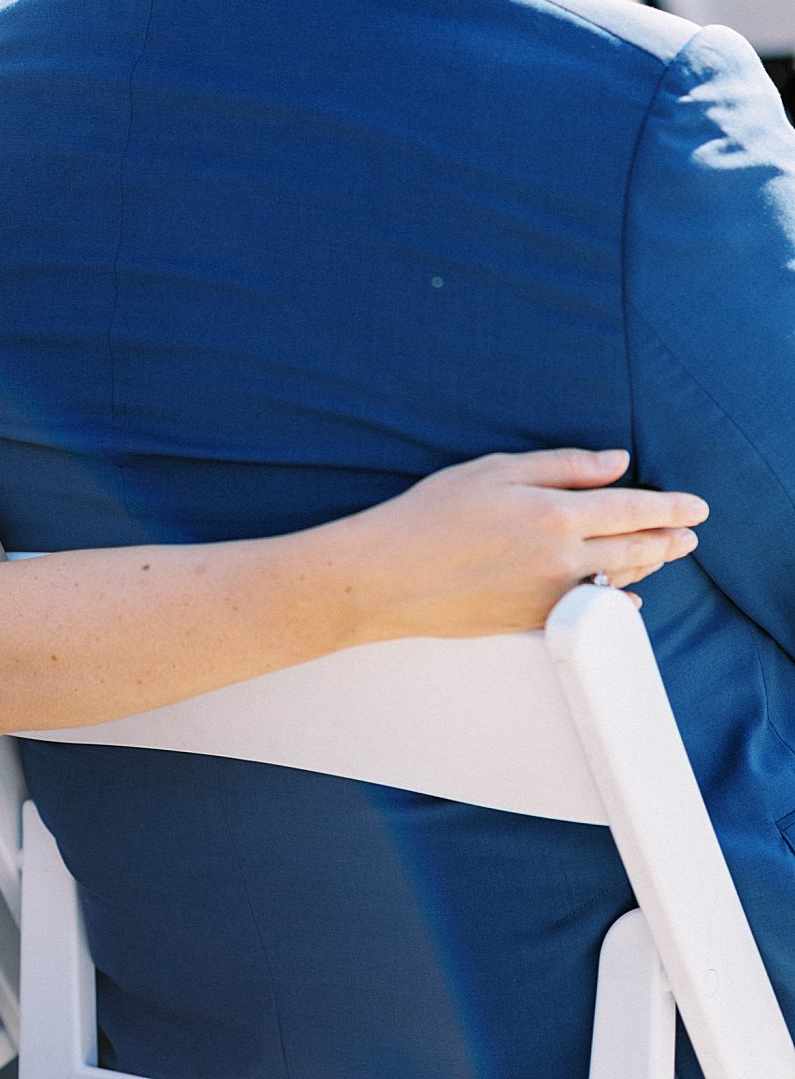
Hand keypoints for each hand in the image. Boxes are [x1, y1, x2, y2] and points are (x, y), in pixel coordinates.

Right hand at [335, 448, 706, 642]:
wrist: (388, 576)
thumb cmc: (432, 513)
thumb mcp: (495, 470)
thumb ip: (562, 466)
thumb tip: (616, 463)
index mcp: (555, 514)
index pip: (632, 508)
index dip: (669, 507)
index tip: (696, 506)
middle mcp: (563, 561)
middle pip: (635, 550)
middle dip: (669, 540)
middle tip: (691, 533)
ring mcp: (551, 597)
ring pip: (618, 581)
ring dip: (647, 566)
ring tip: (663, 553)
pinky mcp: (534, 622)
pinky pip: (592, 613)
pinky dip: (616, 602)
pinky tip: (626, 600)